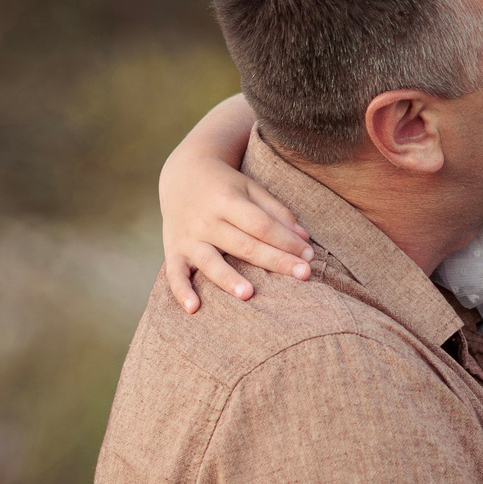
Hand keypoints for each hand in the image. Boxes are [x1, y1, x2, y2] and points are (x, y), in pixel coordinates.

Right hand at [160, 141, 312, 312]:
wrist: (182, 174)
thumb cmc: (225, 186)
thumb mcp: (250, 188)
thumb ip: (276, 212)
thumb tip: (304, 238)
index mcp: (227, 200)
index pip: (261, 225)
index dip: (286, 241)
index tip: (309, 257)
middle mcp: (206, 220)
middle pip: (244, 245)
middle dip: (275, 261)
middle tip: (303, 275)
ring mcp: (188, 237)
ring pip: (210, 261)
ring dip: (228, 278)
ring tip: (248, 294)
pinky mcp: (173, 251)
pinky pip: (175, 275)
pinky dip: (182, 292)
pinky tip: (194, 309)